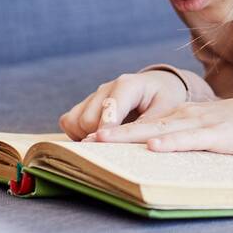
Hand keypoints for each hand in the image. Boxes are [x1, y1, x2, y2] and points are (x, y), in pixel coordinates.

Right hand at [59, 70, 188, 140]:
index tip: (109, 147)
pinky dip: (77, 133)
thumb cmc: (164, 100)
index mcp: (127, 84)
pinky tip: (98, 139)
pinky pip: (68, 121)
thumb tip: (124, 145)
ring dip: (86, 136)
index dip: (107, 130)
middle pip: (87, 120)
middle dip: (99, 138)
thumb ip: (144, 127)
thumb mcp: (164, 112)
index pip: (109, 108)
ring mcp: (93, 96)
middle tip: (118, 147)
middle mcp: (106, 88)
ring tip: (110, 142)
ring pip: (75, 121)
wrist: (158, 88)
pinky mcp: (85, 105)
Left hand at [87, 94, 232, 158]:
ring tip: (103, 141)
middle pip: (144, 123)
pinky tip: (154, 146)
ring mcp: (204, 124)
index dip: (119, 130)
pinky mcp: (221, 135)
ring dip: (130, 136)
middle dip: (113, 131)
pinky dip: (172, 142)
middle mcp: (190, 116)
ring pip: (161, 129)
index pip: (147, 122)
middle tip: (82, 139)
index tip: (92, 139)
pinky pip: (192, 140)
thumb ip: (191, 136)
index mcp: (187, 115)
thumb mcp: (214, 129)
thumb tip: (165, 148)